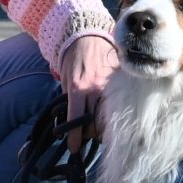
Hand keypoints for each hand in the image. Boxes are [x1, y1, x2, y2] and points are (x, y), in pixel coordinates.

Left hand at [59, 33, 118, 150]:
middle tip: (85, 136)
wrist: (85, 34)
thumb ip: (69, 100)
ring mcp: (109, 85)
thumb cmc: (71, 59)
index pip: (76, 120)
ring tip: (96, 127)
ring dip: (101, 126)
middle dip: (89, 134)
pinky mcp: (118, 81)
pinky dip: (113, 111)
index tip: (74, 148)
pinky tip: (109, 114)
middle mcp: (95, 89)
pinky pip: (118, 102)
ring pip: (109, 117)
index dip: (74, 138)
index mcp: (78, 89)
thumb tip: (72, 123)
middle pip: (95, 124)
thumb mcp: (65, 80)